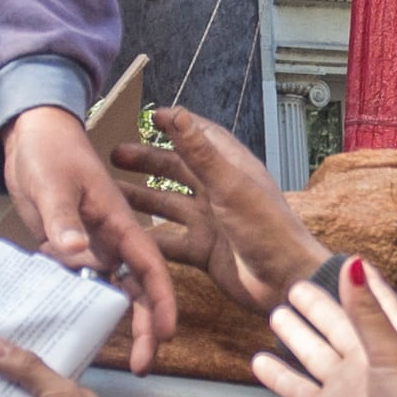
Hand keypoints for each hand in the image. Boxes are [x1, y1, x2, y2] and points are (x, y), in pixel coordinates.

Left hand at [0, 105, 178, 372]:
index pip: (149, 267)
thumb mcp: (55, 185)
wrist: (31, 133)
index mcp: (118, 222)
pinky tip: (74, 325)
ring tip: (114, 356)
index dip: (160, 302)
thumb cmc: (50, 150)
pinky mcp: (69, 244)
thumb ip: (64, 220)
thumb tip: (74, 252)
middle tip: (141, 366)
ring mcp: (92, 243)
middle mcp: (111, 238)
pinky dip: (83, 300)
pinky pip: (81, 279)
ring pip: (112, 289)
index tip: (165, 334)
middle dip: (144, 326)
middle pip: (137, 288)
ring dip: (116, 320)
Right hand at [110, 104, 326, 312]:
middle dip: (148, 161)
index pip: (201, 137)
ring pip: (169, 205)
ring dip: (142, 198)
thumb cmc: (267, 229)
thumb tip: (177, 113)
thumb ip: (200, 152)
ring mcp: (211, 222)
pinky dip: (149, 238)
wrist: (284, 282)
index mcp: (232, 168)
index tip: (151, 116)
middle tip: (116, 155)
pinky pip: (170, 241)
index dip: (177, 125)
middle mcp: (220, 192)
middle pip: (178, 169)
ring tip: (112, 193)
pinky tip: (125, 235)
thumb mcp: (230, 185)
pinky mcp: (204, 251)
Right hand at [251, 264, 396, 396]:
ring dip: (296, 336)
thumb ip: (366, 310)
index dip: (363, 284)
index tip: (351, 261)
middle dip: (318, 307)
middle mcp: (368, 361)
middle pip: (337, 325)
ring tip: (276, 315)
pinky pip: (297, 388)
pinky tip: (258, 361)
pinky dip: (278, 376)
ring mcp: (346, 387)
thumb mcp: (391, 351)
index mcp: (394, 340)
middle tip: (295, 287)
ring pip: (314, 353)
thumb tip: (353, 263)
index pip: (376, 303)